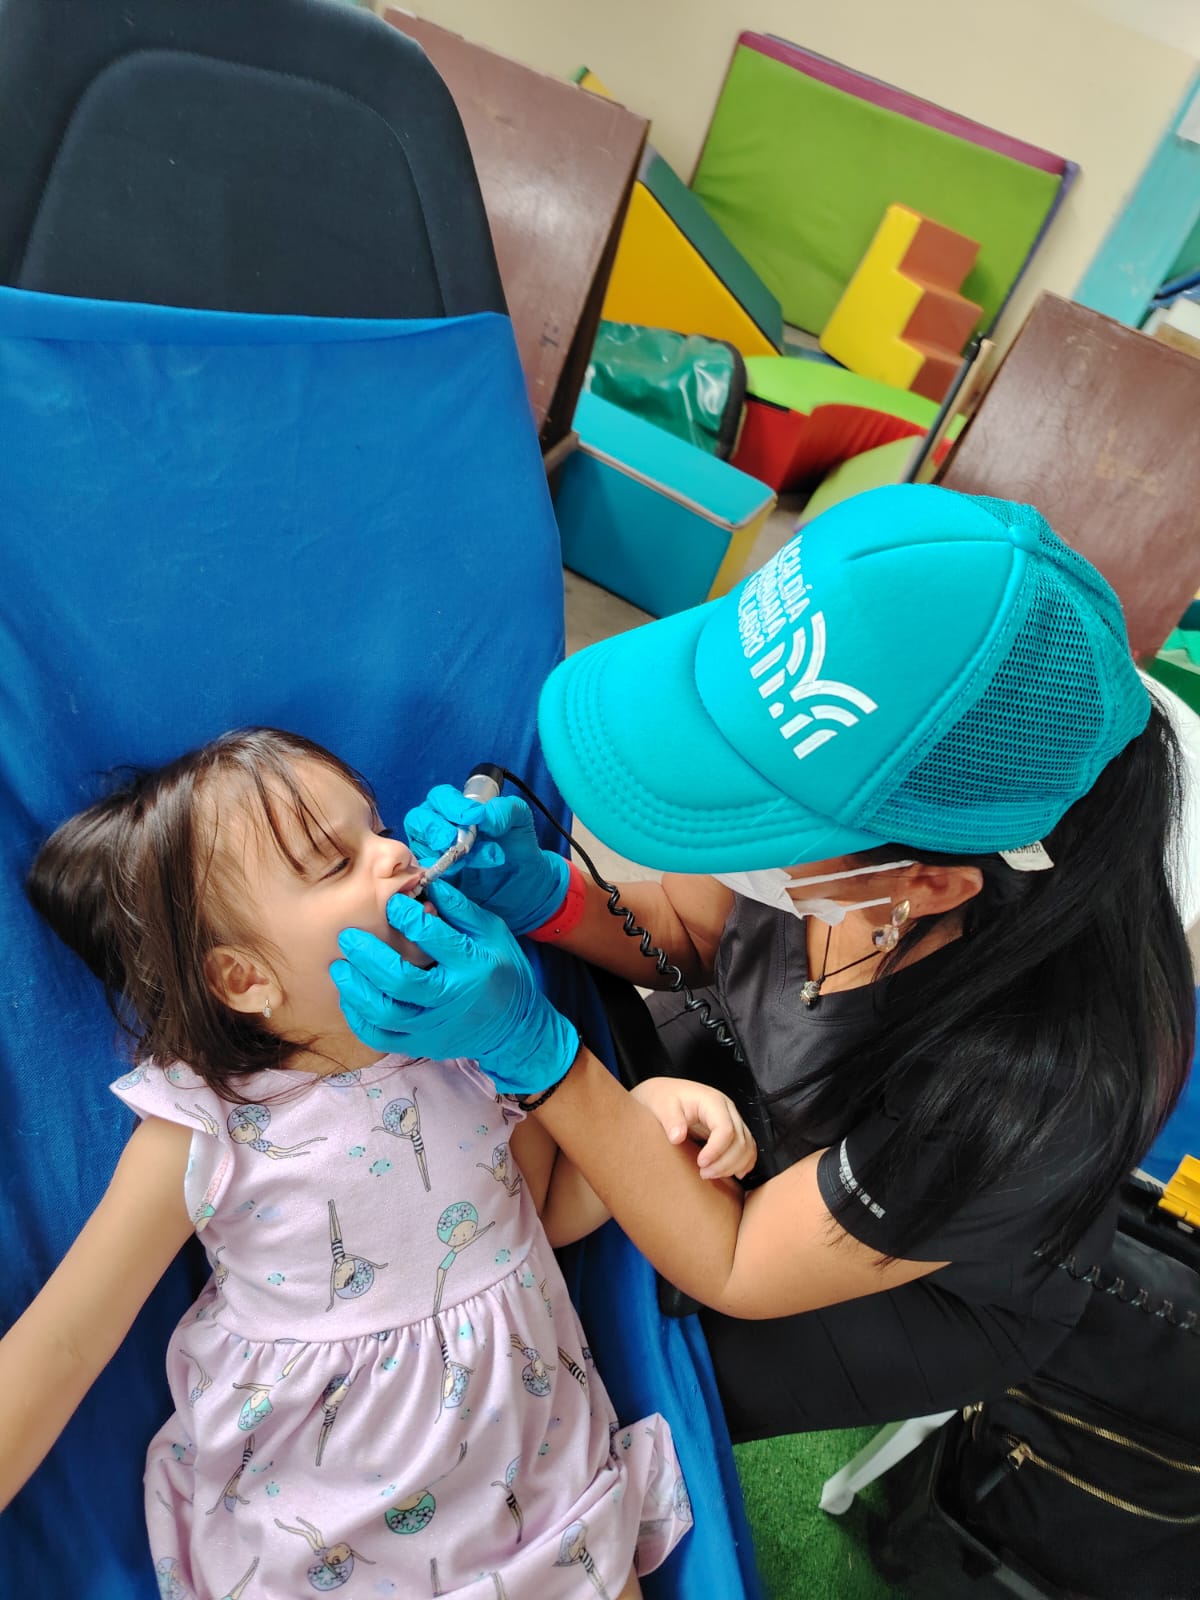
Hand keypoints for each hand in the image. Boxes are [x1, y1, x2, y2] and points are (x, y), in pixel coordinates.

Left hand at [330, 879, 578, 1097]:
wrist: (514, 1026)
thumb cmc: (502, 970)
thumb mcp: (492, 932)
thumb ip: (460, 909)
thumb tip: (428, 882)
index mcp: (472, 965)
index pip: (434, 939)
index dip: (408, 918)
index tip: (392, 904)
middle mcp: (452, 998)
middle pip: (401, 981)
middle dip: (368, 956)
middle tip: (347, 937)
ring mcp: (435, 1026)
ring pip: (385, 1013)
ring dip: (356, 989)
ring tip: (340, 967)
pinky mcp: (422, 1044)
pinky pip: (381, 1037)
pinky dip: (359, 1019)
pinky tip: (350, 997)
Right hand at [404, 787, 569, 934]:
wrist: (524, 886)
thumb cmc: (517, 849)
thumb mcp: (520, 823)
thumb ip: (505, 811)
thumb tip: (483, 815)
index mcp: (456, 809)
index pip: (440, 798)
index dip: (451, 804)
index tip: (472, 816)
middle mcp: (438, 830)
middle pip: (418, 820)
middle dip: (436, 828)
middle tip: (457, 841)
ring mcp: (432, 856)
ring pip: (418, 848)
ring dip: (442, 854)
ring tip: (467, 862)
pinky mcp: (434, 881)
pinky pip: (423, 875)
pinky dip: (436, 875)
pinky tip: (457, 876)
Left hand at [630, 1077, 757, 1180]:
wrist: (666, 1093)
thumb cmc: (664, 1098)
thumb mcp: (662, 1105)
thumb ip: (670, 1120)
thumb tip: (677, 1137)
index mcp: (713, 1101)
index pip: (726, 1129)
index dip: (717, 1150)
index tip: (701, 1164)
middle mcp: (728, 1109)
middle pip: (740, 1141)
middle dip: (724, 1163)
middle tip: (703, 1174)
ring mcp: (733, 1119)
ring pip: (747, 1147)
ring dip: (733, 1166)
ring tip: (711, 1175)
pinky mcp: (733, 1130)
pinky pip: (748, 1149)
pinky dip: (743, 1163)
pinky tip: (730, 1173)